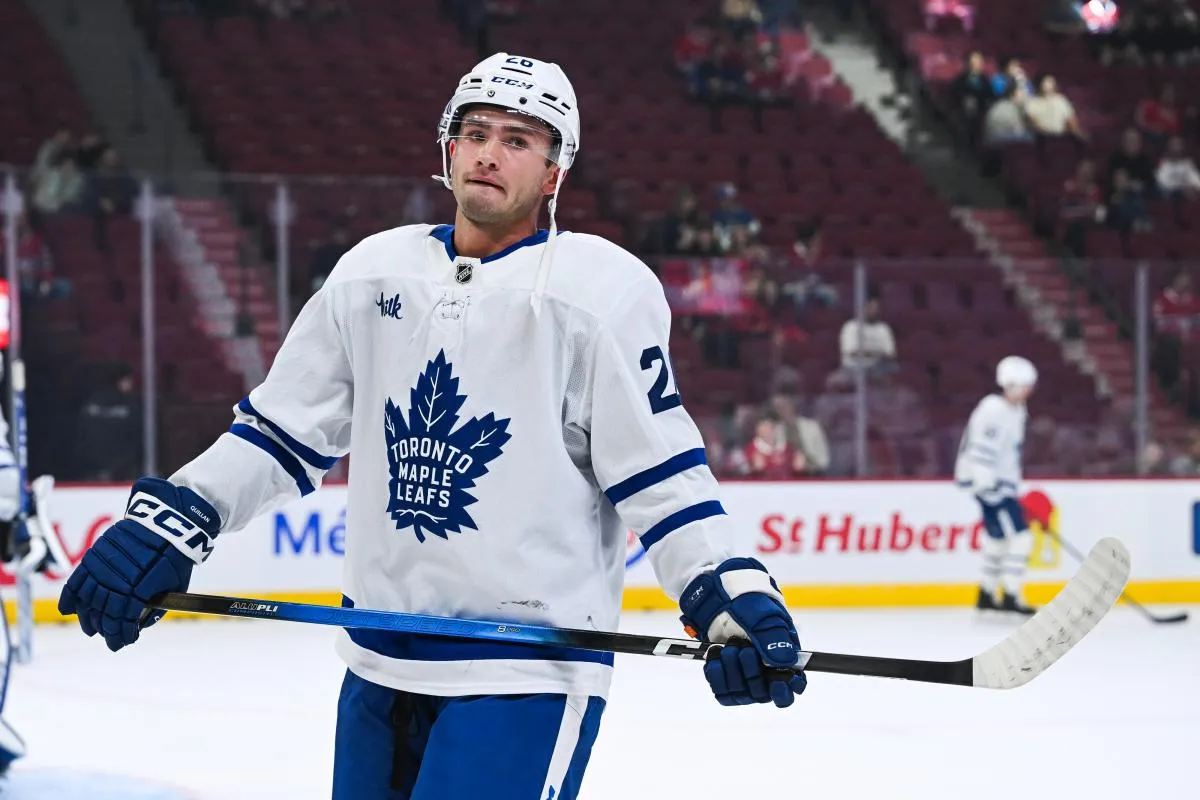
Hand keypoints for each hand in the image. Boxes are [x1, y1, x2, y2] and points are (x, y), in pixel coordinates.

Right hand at [58, 477, 219, 651]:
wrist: (167, 521)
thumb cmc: (175, 556)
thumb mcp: (175, 585)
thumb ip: (158, 606)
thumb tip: (141, 625)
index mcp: (143, 588)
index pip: (125, 619)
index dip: (122, 634)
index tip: (123, 642)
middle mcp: (120, 578)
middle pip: (106, 612)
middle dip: (107, 629)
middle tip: (109, 637)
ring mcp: (105, 566)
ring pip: (89, 599)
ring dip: (89, 618)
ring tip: (91, 629)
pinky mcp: (96, 554)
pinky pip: (77, 579)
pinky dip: (71, 596)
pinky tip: (69, 610)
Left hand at [679, 557, 806, 707]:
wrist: (717, 593)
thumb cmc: (747, 600)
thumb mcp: (763, 616)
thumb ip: (775, 640)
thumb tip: (787, 663)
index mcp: (784, 656)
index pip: (793, 686)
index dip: (786, 690)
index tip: (777, 683)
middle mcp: (766, 670)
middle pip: (763, 694)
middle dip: (751, 673)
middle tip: (743, 649)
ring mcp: (744, 674)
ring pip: (741, 694)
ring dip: (732, 672)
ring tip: (727, 647)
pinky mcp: (724, 674)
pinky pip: (721, 691)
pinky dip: (716, 676)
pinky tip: (715, 657)